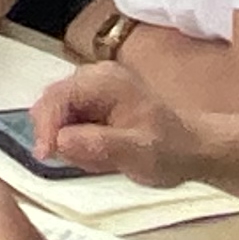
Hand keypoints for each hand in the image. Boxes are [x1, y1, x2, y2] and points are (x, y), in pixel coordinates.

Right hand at [33, 60, 202, 187]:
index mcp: (104, 81)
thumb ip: (99, 145)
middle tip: (80, 162)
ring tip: (100, 159)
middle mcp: (93, 77)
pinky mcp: (91, 103)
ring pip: (56, 115)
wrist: (193, 149)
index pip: (56, 97)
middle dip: (57, 136)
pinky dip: (76, 142)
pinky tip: (100, 153)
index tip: (45, 155)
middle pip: (51, 104)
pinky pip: (67, 122)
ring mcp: (91, 88)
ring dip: (68, 142)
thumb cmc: (171, 150)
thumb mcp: (138, 152)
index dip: (45, 126)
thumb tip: (60, 141)